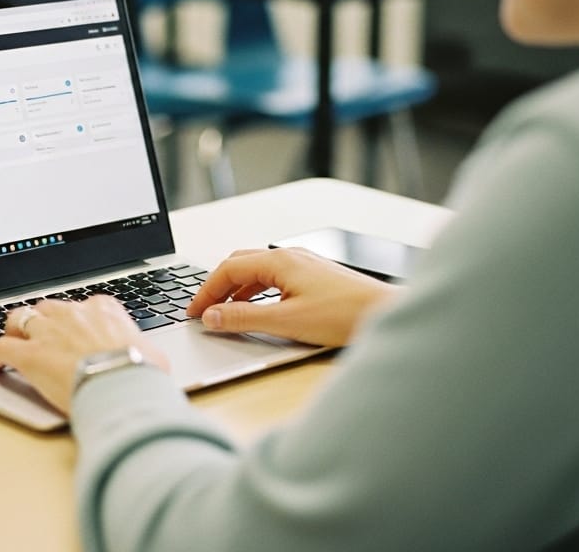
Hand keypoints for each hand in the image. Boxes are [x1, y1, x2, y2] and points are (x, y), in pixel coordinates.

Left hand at [0, 295, 169, 413]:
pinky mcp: (29, 355)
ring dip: (16, 329)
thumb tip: (150, 361)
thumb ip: (143, 351)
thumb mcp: (152, 356)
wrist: (121, 387)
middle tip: (43, 334)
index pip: (86, 306)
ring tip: (14, 339)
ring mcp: (48, 332)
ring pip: (20, 318)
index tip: (79, 328)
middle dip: (44, 319)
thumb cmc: (140, 374)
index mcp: (104, 311)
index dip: (79, 318)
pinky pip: (1, 348)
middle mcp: (73, 314)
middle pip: (50, 307)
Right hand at [186, 247, 399, 346]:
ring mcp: (304, 266)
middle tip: (203, 311)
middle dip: (217, 287)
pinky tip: (257, 309)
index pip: (228, 269)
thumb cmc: (345, 314)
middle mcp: (291, 257)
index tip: (194, 312)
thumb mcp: (286, 321)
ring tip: (225, 313)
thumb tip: (213, 317)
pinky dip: (255, 292)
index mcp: (280, 261)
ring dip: (236, 290)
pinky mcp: (314, 277)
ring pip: (257, 272)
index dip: (206, 292)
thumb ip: (244, 318)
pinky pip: (274, 279)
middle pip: (240, 265)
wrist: (384, 313)